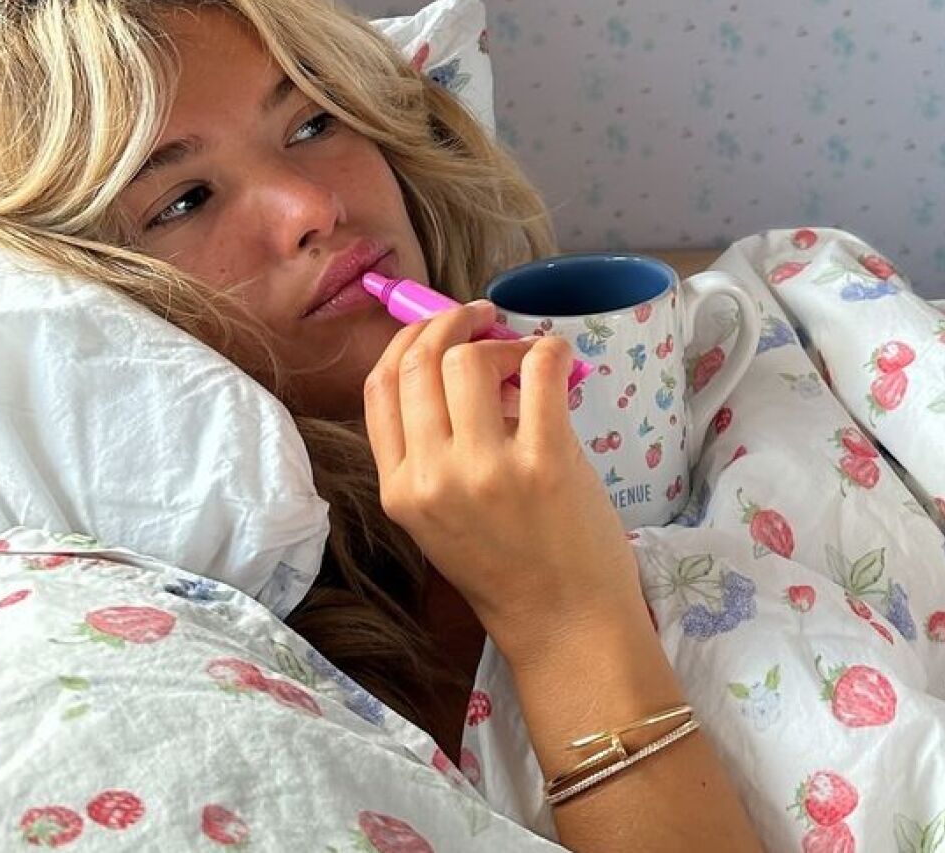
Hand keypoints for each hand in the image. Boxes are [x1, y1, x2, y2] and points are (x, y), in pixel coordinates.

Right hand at [363, 301, 645, 663]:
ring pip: (469, 360)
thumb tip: (462, 362)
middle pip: (420, 362)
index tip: (437, 328)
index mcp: (398, 489)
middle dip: (451, 323)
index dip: (406, 342)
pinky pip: (540, 370)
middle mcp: (430, 478)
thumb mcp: (443, 517)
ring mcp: (485, 470)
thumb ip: (437, 451)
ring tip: (526, 358)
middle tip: (484, 320)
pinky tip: (558, 361)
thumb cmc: (511, 569)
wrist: (565, 624)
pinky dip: (549, 350)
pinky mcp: (544, 462)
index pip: (378, 388)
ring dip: (502, 342)